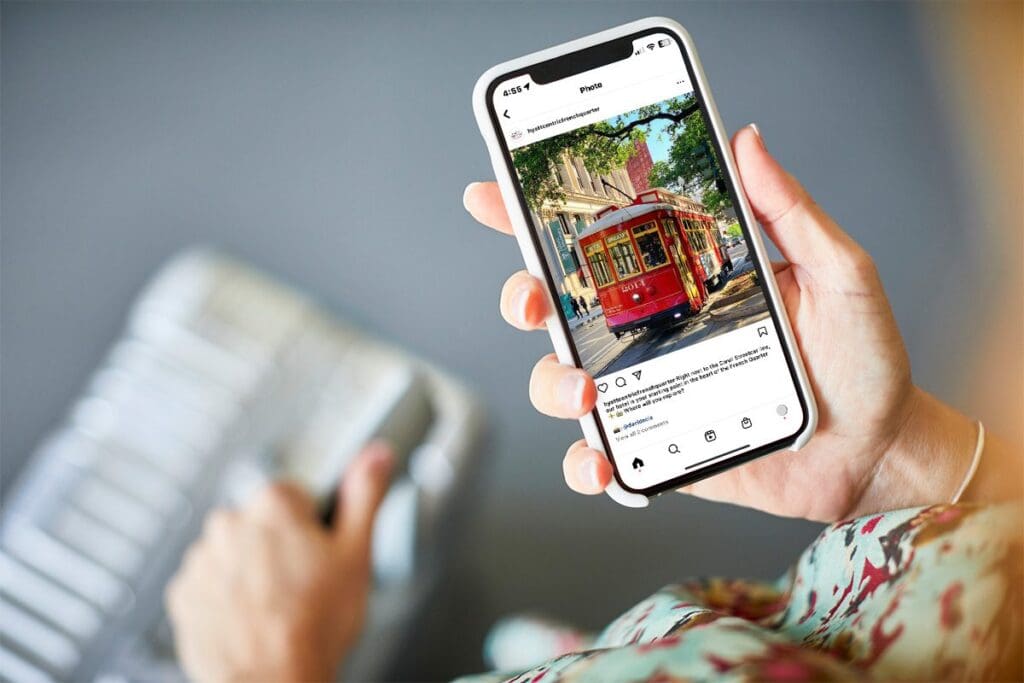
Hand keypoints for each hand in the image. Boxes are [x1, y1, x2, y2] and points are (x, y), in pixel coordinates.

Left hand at [166, 442, 393, 682]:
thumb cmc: (313, 627)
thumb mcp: (357, 554)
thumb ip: (364, 495)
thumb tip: (375, 455)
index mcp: (273, 504)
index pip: (296, 495)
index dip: (314, 527)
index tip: (319, 554)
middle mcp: (229, 523)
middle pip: (263, 524)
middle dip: (281, 549)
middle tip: (304, 587)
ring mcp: (202, 560)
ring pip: (235, 555)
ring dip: (252, 573)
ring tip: (278, 609)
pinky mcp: (183, 595)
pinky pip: (209, 585)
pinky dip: (226, 599)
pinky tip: (252, 620)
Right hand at [464, 124, 980, 521]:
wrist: (877, 450)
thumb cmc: (862, 359)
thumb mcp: (837, 274)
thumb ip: (791, 213)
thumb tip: (749, 142)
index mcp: (684, 281)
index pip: (602, 242)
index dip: (538, 219)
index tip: (494, 194)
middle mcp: (655, 332)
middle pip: (558, 309)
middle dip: (522, 300)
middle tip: (531, 303)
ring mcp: (651, 392)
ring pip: (563, 381)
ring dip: (553, 384)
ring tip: (588, 392)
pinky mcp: (659, 447)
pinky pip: (600, 458)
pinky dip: (584, 463)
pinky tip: (601, 460)